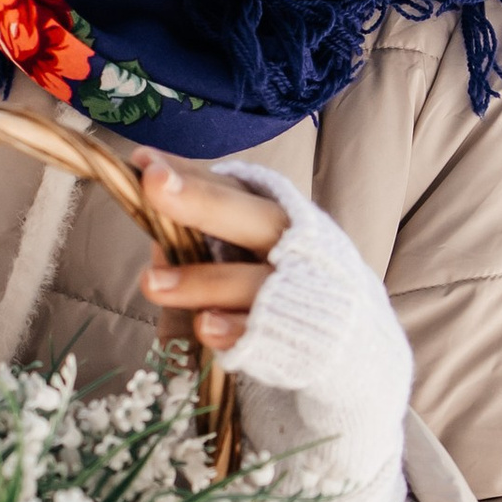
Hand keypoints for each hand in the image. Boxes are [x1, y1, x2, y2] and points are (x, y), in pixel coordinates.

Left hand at [134, 153, 286, 352]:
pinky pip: (258, 333)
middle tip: (153, 183)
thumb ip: (207, 224)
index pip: (234, 188)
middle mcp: (296, 248)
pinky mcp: (294, 339)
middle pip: (253, 219)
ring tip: (152, 282)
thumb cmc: (292, 279)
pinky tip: (204, 326)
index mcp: (284, 216)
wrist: (353, 335)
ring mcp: (297, 295)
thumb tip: (153, 219)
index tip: (147, 163)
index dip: (191, 175)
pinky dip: (231, 329)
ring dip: (200, 280)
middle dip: (202, 201)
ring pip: (248, 281)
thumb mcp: (258, 242)